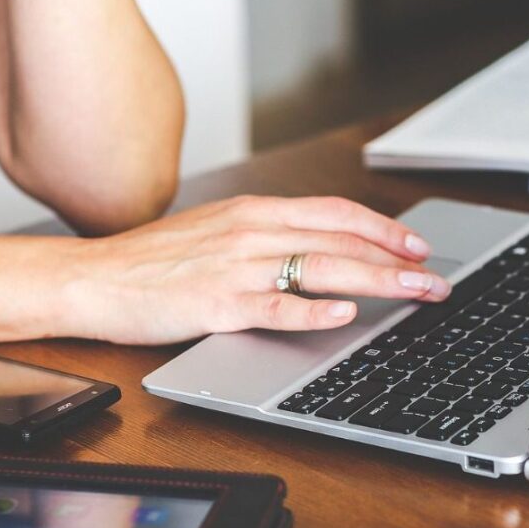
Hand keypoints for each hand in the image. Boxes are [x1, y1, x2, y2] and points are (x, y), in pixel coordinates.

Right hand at [62, 196, 449, 343]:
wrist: (92, 278)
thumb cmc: (153, 262)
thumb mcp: (217, 232)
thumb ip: (267, 237)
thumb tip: (319, 250)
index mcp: (255, 211)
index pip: (336, 213)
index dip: (384, 229)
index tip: (417, 247)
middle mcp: (252, 231)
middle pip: (341, 240)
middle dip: (397, 261)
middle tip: (436, 281)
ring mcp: (236, 267)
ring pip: (322, 268)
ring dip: (377, 282)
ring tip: (414, 294)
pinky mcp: (217, 304)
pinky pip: (274, 306)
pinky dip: (313, 310)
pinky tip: (344, 315)